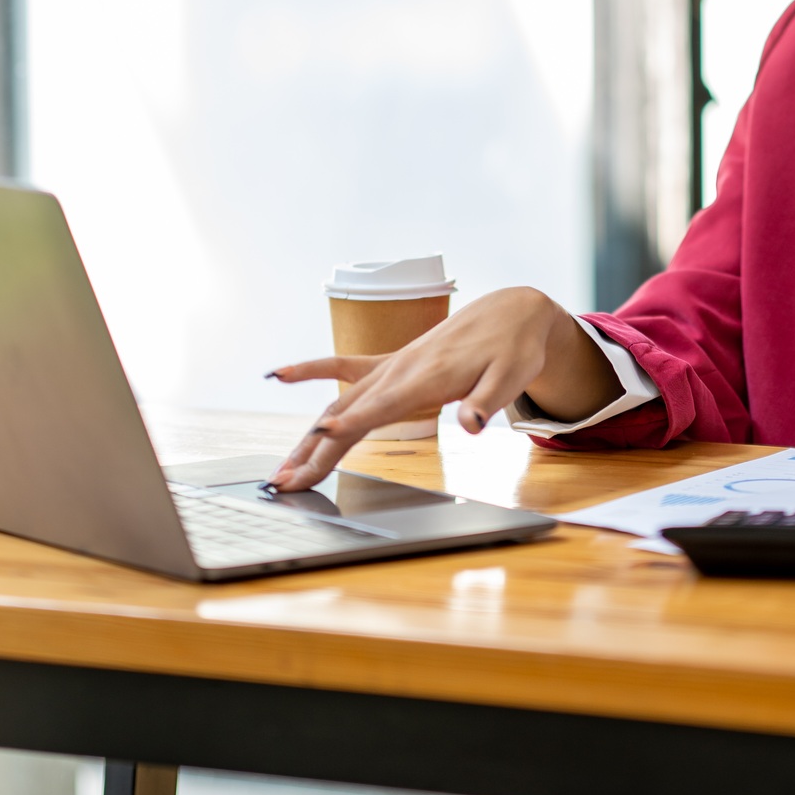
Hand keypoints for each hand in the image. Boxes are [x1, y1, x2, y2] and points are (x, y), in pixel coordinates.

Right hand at [263, 287, 619, 490]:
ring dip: (308, 435)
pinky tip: (281, 374)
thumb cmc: (513, 349)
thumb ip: (488, 402)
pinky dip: (312, 371)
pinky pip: (344, 368)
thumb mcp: (512, 377)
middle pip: (349, 414)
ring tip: (282, 467)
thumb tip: (471, 426)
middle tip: (286, 482)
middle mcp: (402, 370)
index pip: (385, 407)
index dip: (353, 423)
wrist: (510, 312)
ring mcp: (392, 365)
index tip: (322, 439)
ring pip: (339, 401)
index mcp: (429, 377)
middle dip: (315, 449)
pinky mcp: (391, 362)